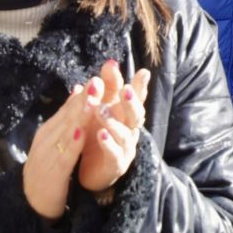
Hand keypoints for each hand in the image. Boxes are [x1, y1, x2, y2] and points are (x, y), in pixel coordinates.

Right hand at [24, 82, 93, 219]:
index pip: (66, 111)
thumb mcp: (56, 142)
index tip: (96, 80)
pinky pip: (63, 156)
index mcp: (47, 133)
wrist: (33, 202)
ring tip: (92, 101)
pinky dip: (72, 144)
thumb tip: (79, 90)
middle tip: (97, 83)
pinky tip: (82, 133)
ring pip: (64, 134)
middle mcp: (45, 141)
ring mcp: (45, 157)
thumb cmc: (48, 168)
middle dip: (82, 100)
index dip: (81, 96)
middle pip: (65, 118)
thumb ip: (67, 118)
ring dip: (79, 117)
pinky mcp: (51, 174)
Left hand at [75, 60, 149, 194]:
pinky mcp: (116, 165)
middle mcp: (130, 130)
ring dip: (113, 122)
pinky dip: (109, 144)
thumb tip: (110, 62)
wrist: (89, 170)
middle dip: (131, 102)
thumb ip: (107, 87)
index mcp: (126, 115)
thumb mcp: (100, 107)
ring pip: (124, 134)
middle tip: (124, 90)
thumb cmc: (98, 134)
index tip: (142, 72)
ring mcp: (126, 148)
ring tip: (100, 111)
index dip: (140, 86)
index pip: (136, 98)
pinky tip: (101, 135)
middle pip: (136, 115)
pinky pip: (115, 154)